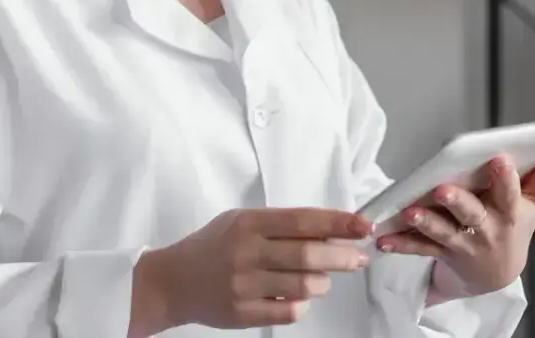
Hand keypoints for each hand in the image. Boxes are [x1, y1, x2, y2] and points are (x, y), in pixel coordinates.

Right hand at [130, 207, 372, 333]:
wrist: (172, 281)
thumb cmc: (214, 246)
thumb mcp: (241, 222)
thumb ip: (281, 225)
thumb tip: (330, 230)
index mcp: (249, 224)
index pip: (302, 220)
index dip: (336, 222)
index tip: (362, 225)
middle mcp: (247, 253)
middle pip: (308, 254)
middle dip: (342, 256)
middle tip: (359, 257)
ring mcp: (244, 286)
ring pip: (304, 285)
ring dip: (322, 282)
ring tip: (321, 278)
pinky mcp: (242, 314)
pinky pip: (289, 311)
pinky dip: (302, 304)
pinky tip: (297, 296)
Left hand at [374, 153, 534, 298]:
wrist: (496, 273)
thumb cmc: (513, 225)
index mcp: (510, 213)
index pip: (510, 193)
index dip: (505, 178)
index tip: (499, 158)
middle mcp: (486, 230)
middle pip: (472, 215)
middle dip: (458, 202)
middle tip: (443, 189)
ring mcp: (463, 243)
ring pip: (443, 233)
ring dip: (425, 223)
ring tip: (409, 212)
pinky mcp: (441, 252)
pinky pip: (420, 248)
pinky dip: (402, 243)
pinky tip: (384, 238)